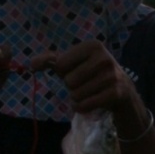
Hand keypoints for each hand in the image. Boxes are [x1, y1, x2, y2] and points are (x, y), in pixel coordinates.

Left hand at [32, 40, 151, 141]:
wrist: (122, 91)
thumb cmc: (92, 74)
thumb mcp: (74, 63)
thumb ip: (51, 60)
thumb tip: (32, 64)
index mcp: (93, 46)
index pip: (60, 64)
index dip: (65, 72)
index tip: (78, 71)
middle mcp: (104, 58)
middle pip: (69, 81)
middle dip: (73, 87)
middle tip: (86, 84)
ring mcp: (112, 76)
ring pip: (76, 94)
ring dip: (78, 98)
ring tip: (90, 93)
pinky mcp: (115, 93)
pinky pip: (84, 105)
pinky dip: (82, 108)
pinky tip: (91, 103)